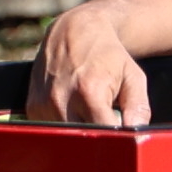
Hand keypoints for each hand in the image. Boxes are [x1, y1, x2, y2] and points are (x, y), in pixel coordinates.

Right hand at [28, 0, 154, 128]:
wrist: (74, 30)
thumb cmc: (108, 54)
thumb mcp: (132, 76)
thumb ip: (139, 107)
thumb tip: (138, 134)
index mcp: (89, 92)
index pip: (103, 135)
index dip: (114, 141)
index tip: (120, 139)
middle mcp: (62, 99)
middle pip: (82, 140)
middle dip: (95, 138)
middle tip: (104, 123)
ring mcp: (44, 104)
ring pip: (66, 137)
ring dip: (78, 132)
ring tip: (86, 111)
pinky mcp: (32, 106)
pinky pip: (51, 129)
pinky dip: (63, 125)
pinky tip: (71, 108)